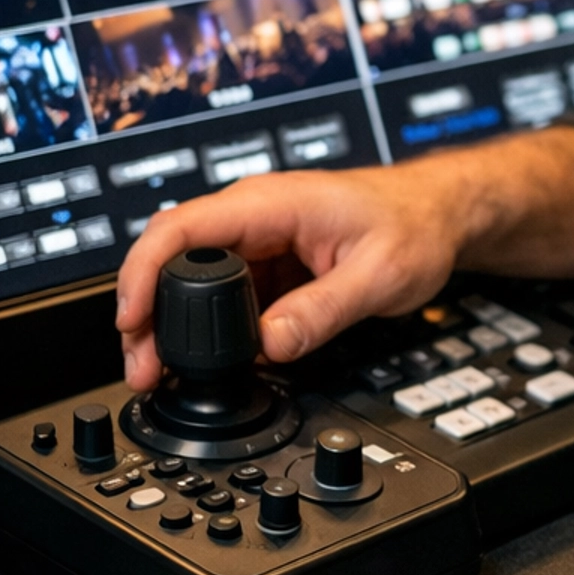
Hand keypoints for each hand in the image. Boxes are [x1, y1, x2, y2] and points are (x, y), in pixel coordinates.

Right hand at [115, 164, 470, 392]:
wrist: (441, 213)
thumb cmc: (416, 225)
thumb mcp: (379, 274)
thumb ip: (323, 310)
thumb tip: (270, 344)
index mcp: (273, 202)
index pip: (183, 227)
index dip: (144, 271)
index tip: (132, 319)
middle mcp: (256, 214)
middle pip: (174, 255)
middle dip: (146, 310)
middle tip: (142, 366)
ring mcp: (260, 238)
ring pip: (192, 277)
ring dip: (171, 323)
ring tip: (159, 371)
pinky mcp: (269, 262)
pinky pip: (222, 292)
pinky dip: (205, 327)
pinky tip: (202, 359)